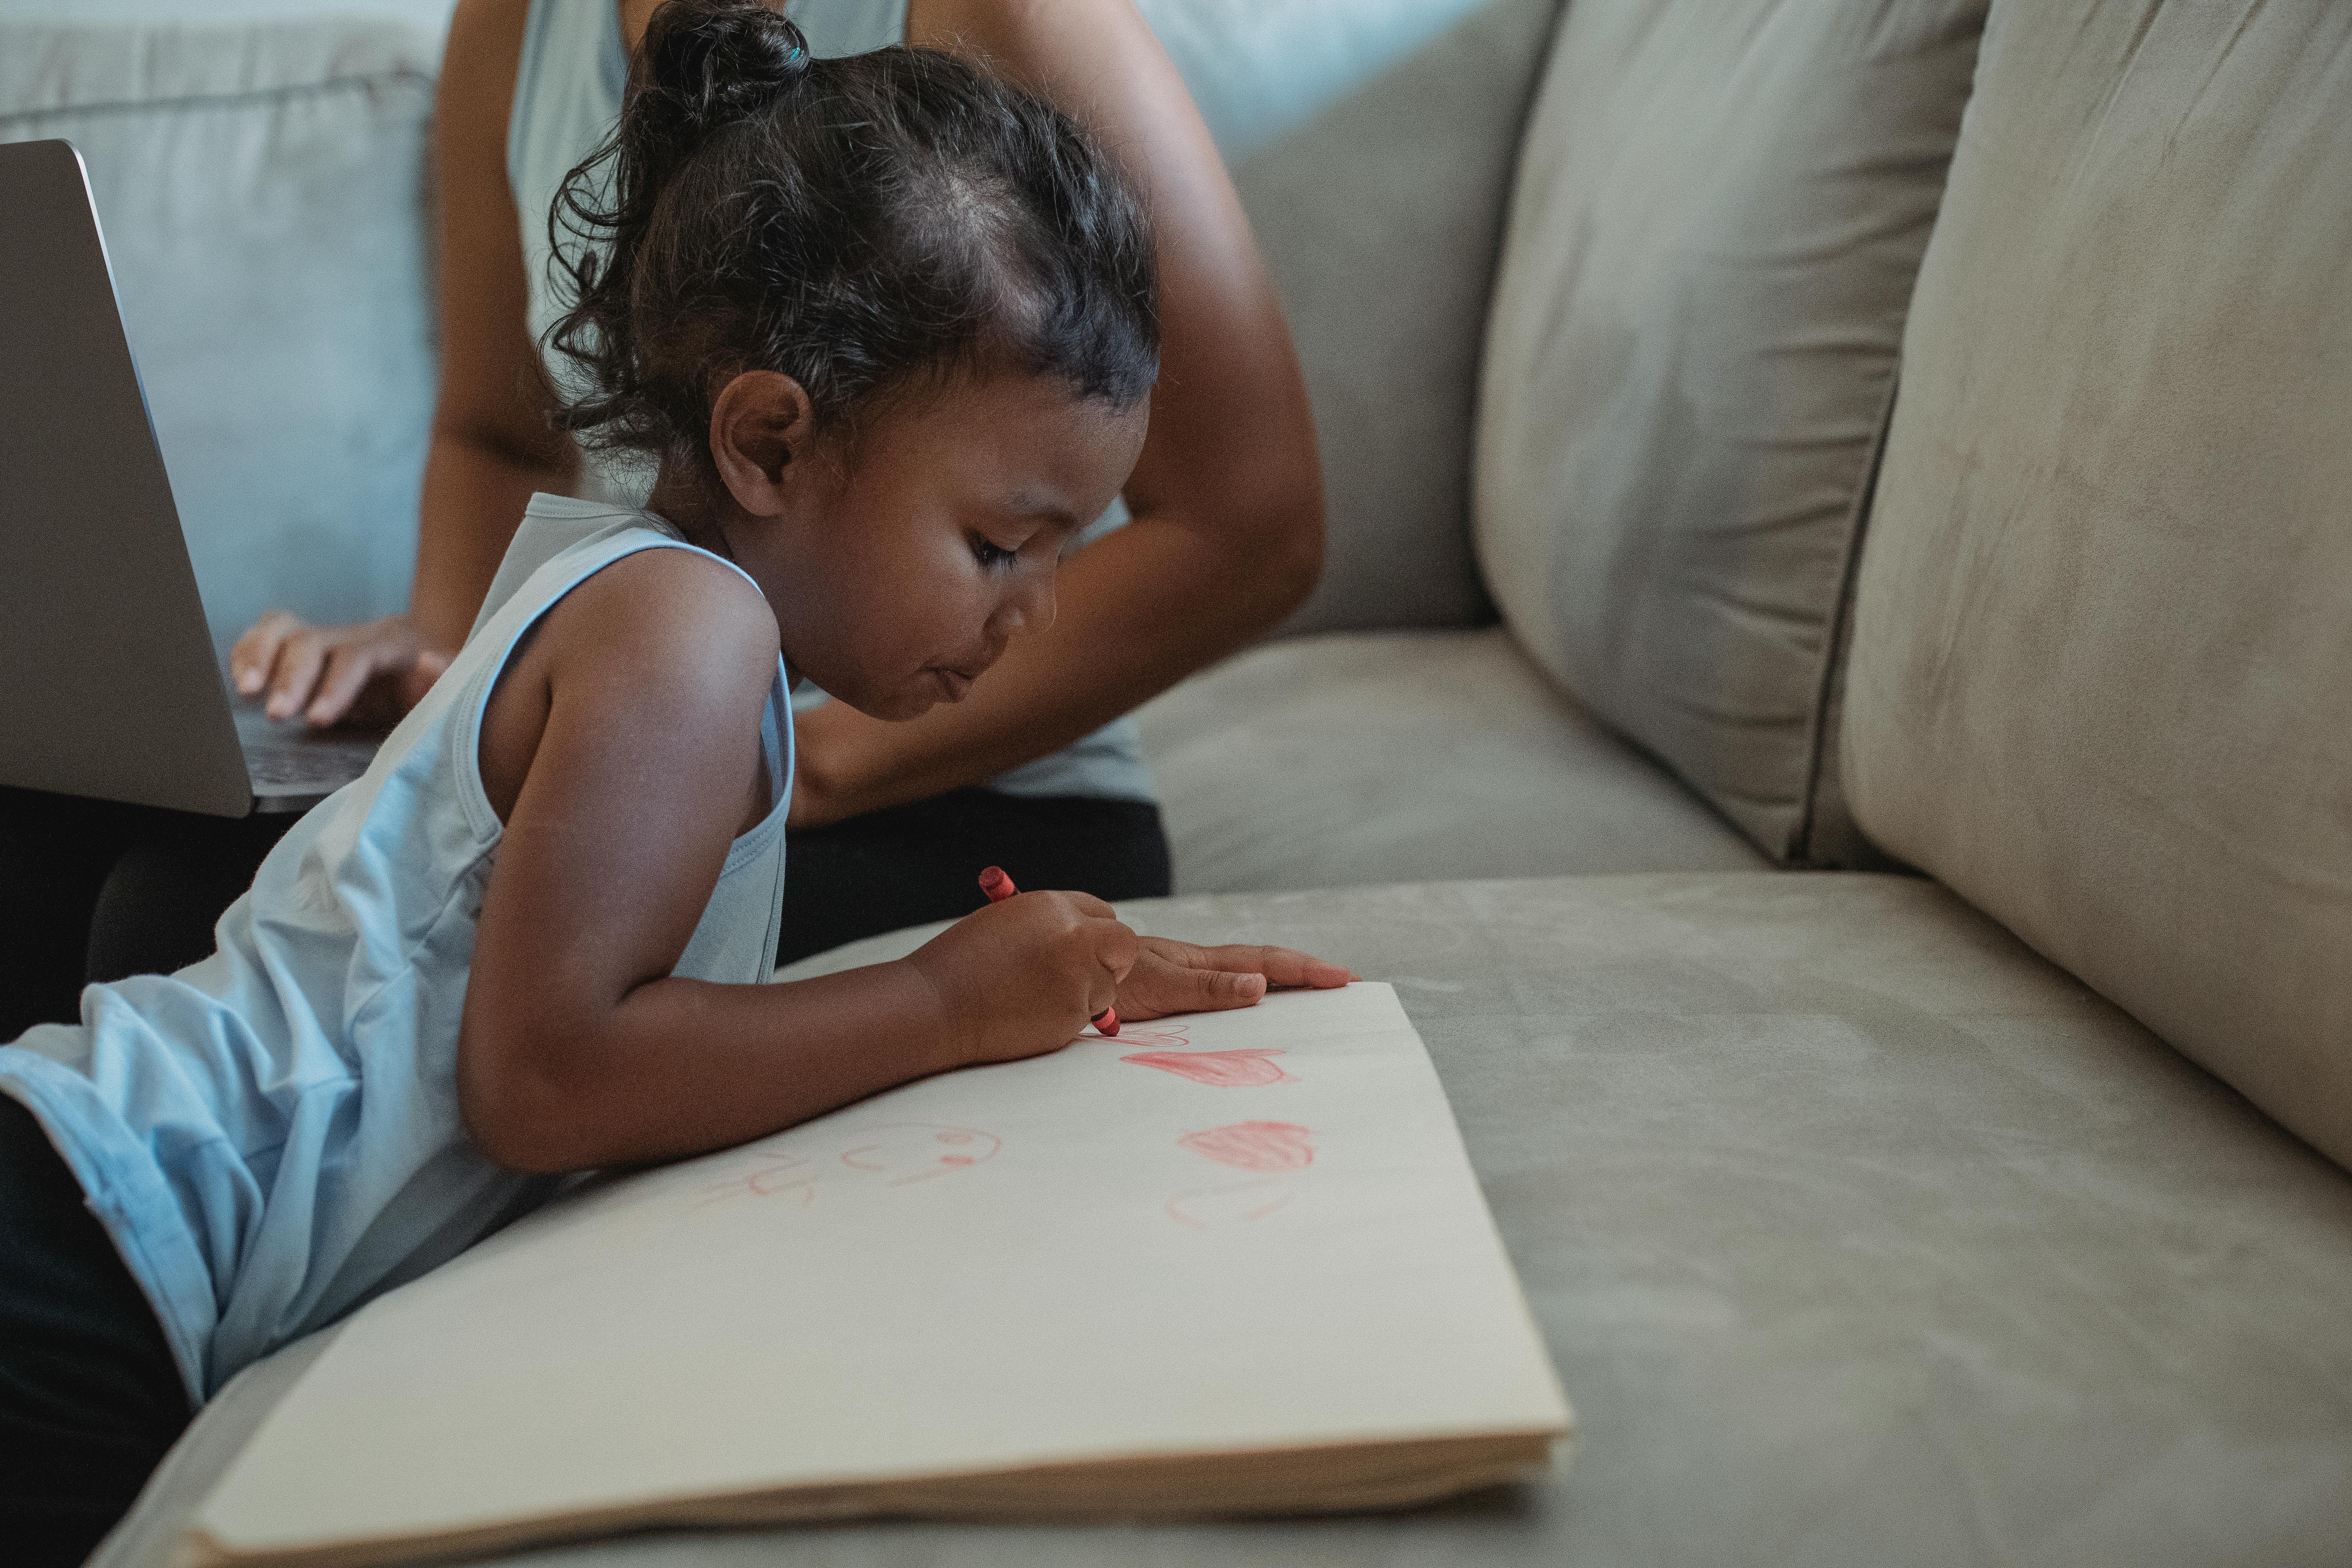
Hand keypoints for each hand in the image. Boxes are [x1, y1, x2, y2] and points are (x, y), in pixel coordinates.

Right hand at [230, 611, 451, 727]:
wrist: (429, 672)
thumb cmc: (436, 692)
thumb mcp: (451, 695)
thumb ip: (441, 685)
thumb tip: (428, 664)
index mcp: (393, 644)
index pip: (356, 657)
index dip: (335, 686)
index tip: (317, 719)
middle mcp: (355, 634)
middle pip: (312, 641)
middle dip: (291, 678)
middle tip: (277, 715)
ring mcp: (327, 637)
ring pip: (283, 629)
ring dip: (259, 657)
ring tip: (246, 691)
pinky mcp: (306, 647)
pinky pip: (269, 634)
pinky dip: (249, 651)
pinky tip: (241, 678)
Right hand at [904, 889, 1139, 1067]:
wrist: (937, 1005)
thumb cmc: (963, 963)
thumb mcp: (1009, 922)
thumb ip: (1052, 925)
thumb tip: (1087, 938)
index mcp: (1054, 906)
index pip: (1104, 913)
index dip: (1099, 933)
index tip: (1091, 947)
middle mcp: (1074, 937)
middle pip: (1124, 945)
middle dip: (1114, 959)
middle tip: (1093, 973)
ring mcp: (1077, 977)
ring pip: (1109, 986)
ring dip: (1088, 993)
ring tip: (1039, 996)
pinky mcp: (1073, 1014)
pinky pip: (1088, 1015)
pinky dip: (1068, 1016)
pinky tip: (1031, 1013)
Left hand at [1114, 938, 1354, 1021]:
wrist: (1064, 978)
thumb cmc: (1107, 981)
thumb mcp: (1159, 984)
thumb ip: (1208, 987)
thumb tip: (1262, 986)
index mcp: (1202, 962)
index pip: (1265, 963)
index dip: (1305, 969)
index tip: (1344, 977)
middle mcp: (1199, 971)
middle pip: (1263, 969)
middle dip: (1305, 974)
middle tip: (1345, 984)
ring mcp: (1187, 985)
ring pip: (1245, 985)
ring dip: (1281, 990)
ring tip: (1315, 1002)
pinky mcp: (1172, 1003)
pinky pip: (1222, 1005)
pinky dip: (1249, 1008)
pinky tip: (1255, 1021)